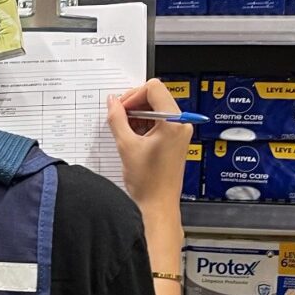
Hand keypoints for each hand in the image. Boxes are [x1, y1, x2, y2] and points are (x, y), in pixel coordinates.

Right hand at [106, 79, 192, 211]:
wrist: (158, 205)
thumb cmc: (149, 182)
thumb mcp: (126, 145)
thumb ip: (117, 118)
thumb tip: (112, 102)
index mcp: (174, 122)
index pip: (154, 88)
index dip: (133, 95)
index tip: (121, 108)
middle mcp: (181, 124)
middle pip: (156, 96)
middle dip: (135, 104)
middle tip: (120, 117)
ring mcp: (180, 132)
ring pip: (156, 108)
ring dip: (138, 115)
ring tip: (126, 130)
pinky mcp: (175, 140)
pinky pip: (159, 121)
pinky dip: (144, 124)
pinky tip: (133, 137)